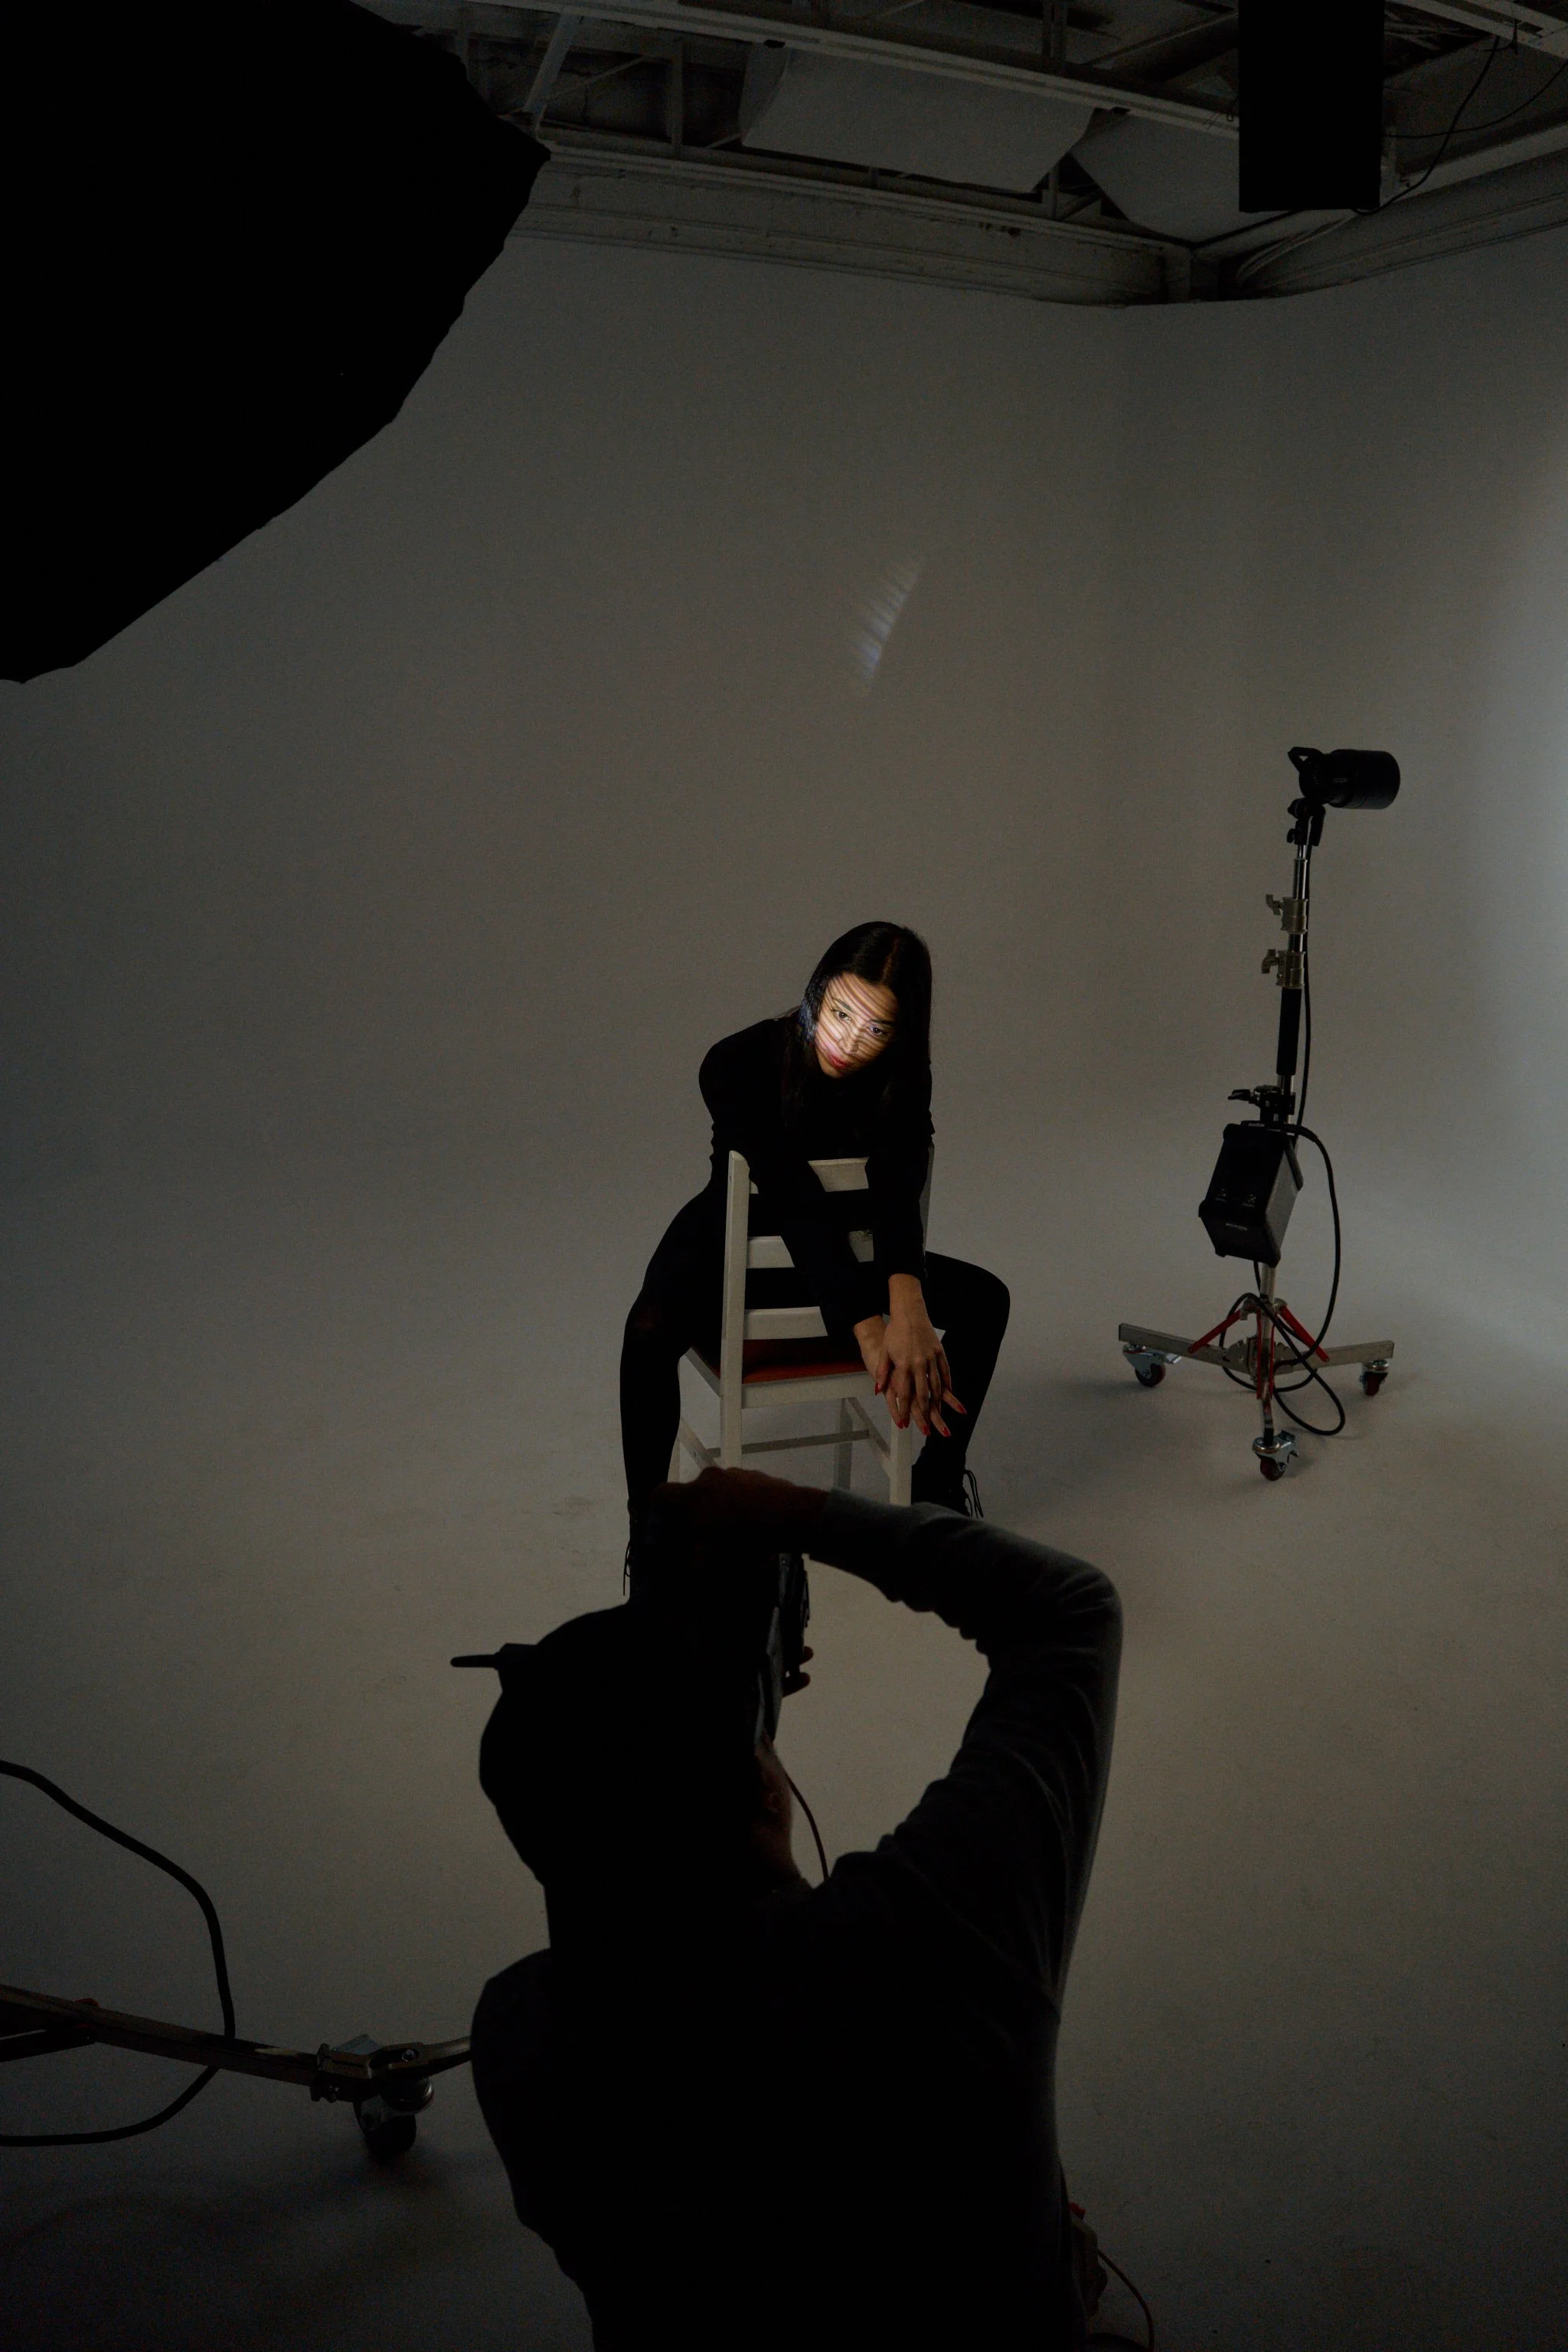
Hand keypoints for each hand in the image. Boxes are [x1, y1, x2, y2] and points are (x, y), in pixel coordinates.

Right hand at [650, 1466, 827, 1556]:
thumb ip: (690, 1566)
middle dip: (692, 1516)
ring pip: (717, 1492)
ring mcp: (737, 1473)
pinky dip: (741, 1505)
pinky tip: (755, 1525)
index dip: (656, 1512)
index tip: (664, 1530)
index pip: (659, 1494)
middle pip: (691, 1494)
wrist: (793, 1516)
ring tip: (733, 1534)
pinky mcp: (759, 1476)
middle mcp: (710, 1478)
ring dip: (718, 1510)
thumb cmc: (745, 1541)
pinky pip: (741, 1490)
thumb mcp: (712, 1564)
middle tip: (700, 1538)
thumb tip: (684, 1567)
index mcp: (692, 1496)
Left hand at [873, 1279, 964, 1437]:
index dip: (905, 1410)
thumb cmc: (894, 1332)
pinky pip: (945, 1372)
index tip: (905, 1424)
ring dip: (938, 1402)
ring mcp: (931, 1358)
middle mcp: (918, 1364)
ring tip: (938, 1414)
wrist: (909, 1313)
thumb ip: (882, 1372)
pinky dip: (948, 1384)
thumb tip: (878, 1390)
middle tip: (926, 1426)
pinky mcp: (939, 1352)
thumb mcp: (884, 1353)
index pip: (904, 1394)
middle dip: (924, 1412)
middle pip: (923, 1394)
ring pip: (937, 1385)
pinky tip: (949, 1394)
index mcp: (903, 1365)